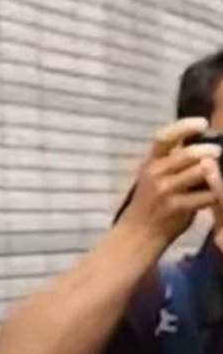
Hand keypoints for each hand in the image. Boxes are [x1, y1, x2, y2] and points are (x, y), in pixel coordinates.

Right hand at [121, 118, 222, 246]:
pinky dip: (215, 194)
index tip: (202, 123)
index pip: (164, 137)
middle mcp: (155, 173)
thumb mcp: (155, 175)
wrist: (139, 230)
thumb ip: (174, 160)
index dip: (183, 127)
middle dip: (208, 151)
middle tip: (219, 151)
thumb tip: (203, 144)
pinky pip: (205, 196)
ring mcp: (165, 190)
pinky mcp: (177, 207)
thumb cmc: (152, 199)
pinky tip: (216, 196)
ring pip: (198, 173)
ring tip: (218, 175)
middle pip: (186, 154)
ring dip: (214, 173)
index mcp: (151, 161)